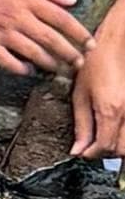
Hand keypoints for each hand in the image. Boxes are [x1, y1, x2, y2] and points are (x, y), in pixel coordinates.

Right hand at [0, 0, 89, 74]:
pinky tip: (30, 69)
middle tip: (79, 62)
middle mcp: (17, 17)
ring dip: (50, 63)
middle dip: (69, 53)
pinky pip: (9, 62)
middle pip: (51, 39)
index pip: (61, 18)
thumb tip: (70, 1)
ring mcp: (3, 33)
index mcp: (27, 0)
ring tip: (60, 68)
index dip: (79, 33)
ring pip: (33, 52)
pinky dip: (21, 68)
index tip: (89, 44)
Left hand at [76, 14, 124, 157]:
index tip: (81, 152)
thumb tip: (78, 149)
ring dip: (119, 146)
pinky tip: (115, 128)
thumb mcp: (80, 93)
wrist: (118, 45)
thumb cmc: (96, 64)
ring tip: (104, 138)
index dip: (91, 153)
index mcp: (110, 110)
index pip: (104, 147)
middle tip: (93, 147)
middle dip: (107, 153)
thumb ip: (82, 124)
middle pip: (123, 150)